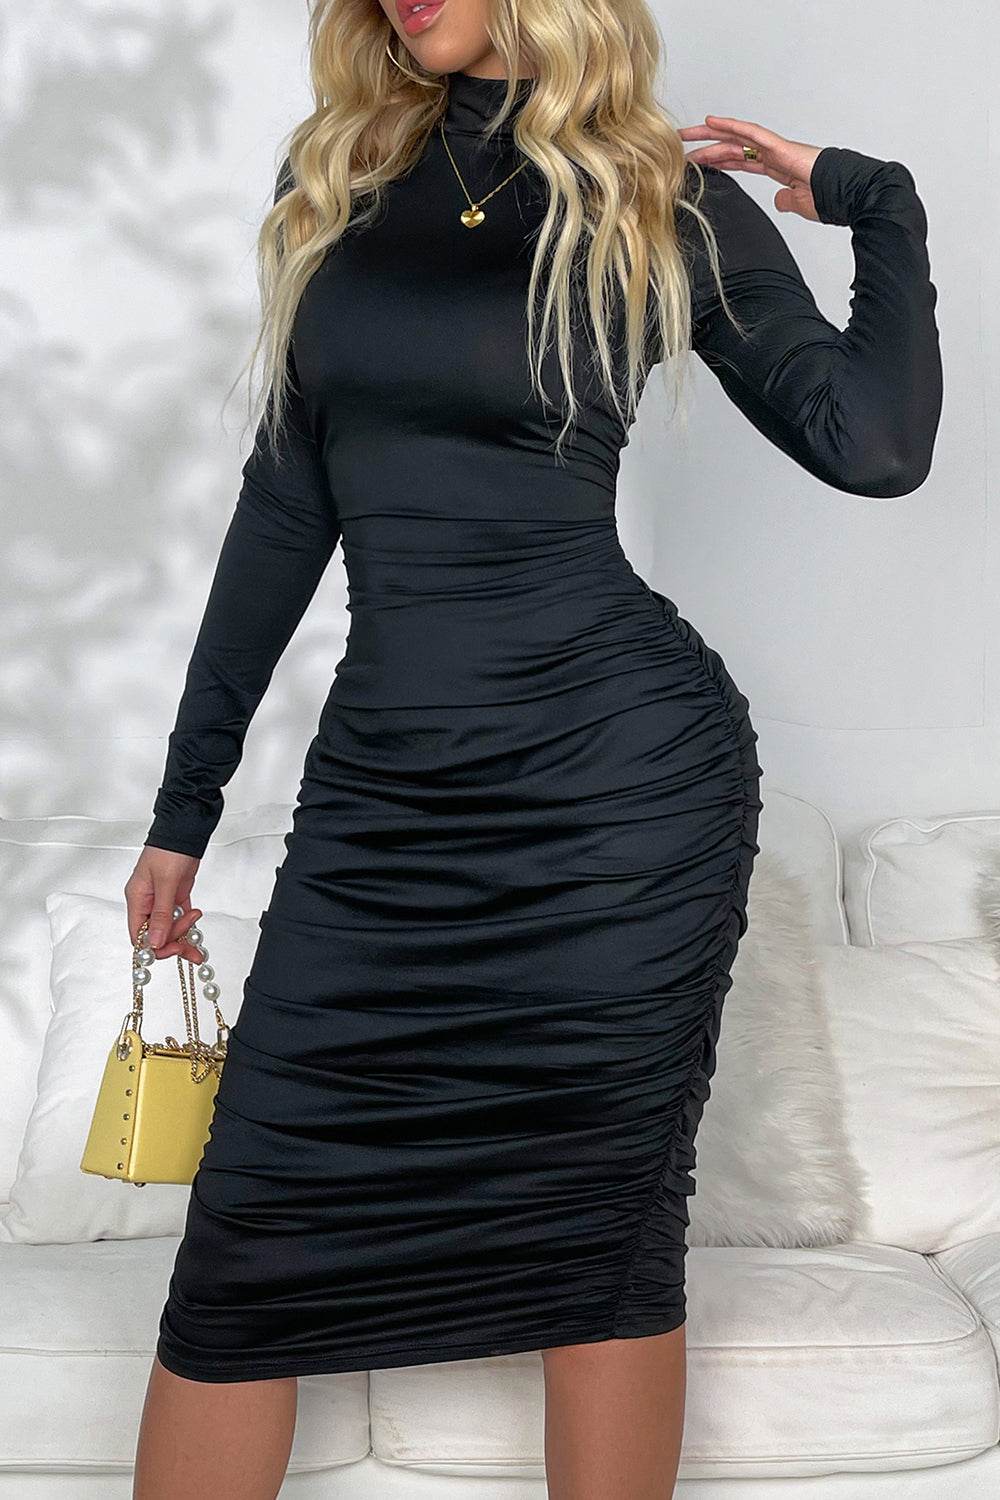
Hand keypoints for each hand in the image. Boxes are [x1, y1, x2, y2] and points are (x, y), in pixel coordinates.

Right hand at [124, 846, 204, 960]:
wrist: (184, 831)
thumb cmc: (169, 849)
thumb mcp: (165, 882)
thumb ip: (161, 914)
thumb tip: (155, 941)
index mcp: (137, 899)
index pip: (138, 935)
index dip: (154, 947)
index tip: (172, 950)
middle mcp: (147, 902)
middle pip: (156, 934)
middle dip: (173, 943)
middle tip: (190, 949)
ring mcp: (162, 900)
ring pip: (169, 928)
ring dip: (183, 938)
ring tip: (198, 948)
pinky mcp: (176, 896)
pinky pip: (179, 918)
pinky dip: (188, 927)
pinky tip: (197, 934)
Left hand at [678, 115, 824, 221]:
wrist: (846, 193)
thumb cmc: (829, 197)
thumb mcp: (798, 204)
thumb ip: (786, 201)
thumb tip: (779, 201)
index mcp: (776, 167)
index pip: (739, 160)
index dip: (717, 159)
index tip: (697, 162)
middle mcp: (773, 154)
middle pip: (732, 146)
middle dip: (706, 145)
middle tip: (681, 144)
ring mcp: (776, 148)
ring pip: (736, 137)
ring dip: (709, 134)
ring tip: (686, 133)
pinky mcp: (780, 146)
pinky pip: (751, 133)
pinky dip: (731, 126)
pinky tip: (712, 122)